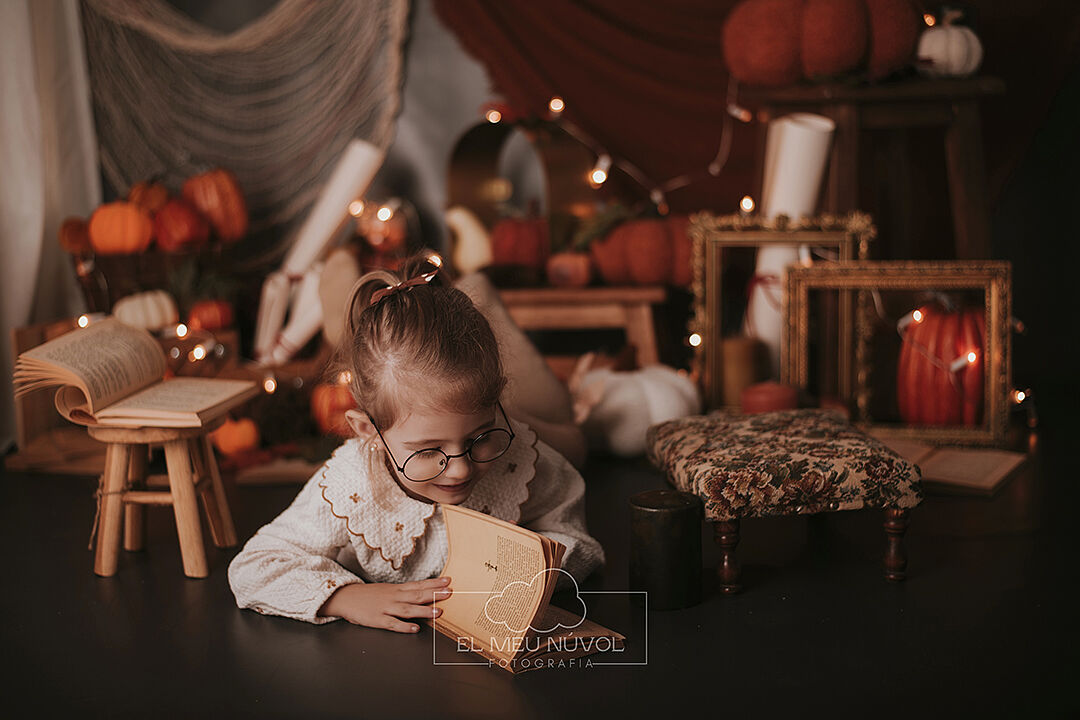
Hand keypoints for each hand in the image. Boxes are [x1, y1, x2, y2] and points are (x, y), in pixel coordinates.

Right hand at [318, 576, 451, 632]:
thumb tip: (423, 593)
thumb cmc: (368, 595)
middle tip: (449, 593)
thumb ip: (404, 593)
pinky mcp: (377, 620)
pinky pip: (392, 624)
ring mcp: (386, 608)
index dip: (434, 583)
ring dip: (423, 610)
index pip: (419, 585)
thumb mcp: (387, 590)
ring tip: (438, 612)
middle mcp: (393, 597)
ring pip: (407, 609)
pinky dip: (404, 627)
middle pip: (416, 595)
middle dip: (434, 594)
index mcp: (396, 589)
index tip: (448, 581)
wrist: (346, 597)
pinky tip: (414, 629)